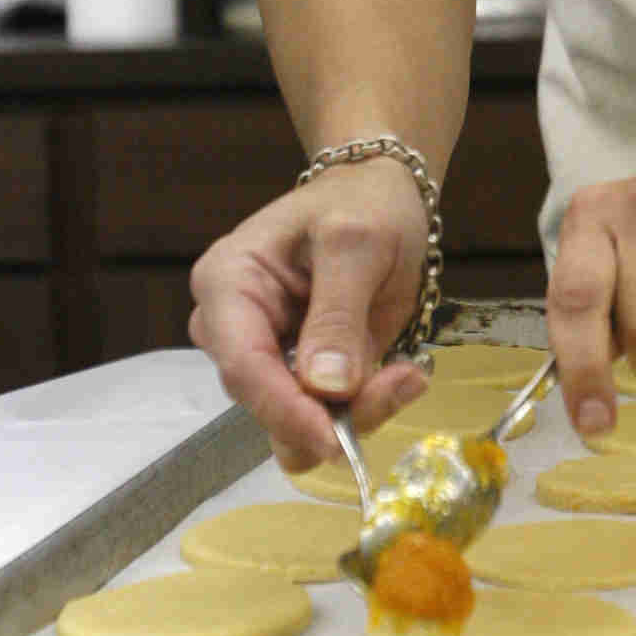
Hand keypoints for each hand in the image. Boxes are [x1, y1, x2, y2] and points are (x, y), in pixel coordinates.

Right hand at [189, 160, 430, 471]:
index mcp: (228, 283)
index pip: (242, 365)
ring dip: (358, 410)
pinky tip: (404, 374)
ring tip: (408, 374)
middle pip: (267, 402)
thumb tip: (325, 386)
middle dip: (332, 410)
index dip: (283, 410)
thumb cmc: (362, 202)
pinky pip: (327, 413)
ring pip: (298, 420)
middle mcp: (235, 327)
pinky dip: (368, 404)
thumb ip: (338, 312)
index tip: (331, 441)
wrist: (380, 194)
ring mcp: (269, 353)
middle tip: (401, 382)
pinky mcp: (303, 371)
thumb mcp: (358, 242)